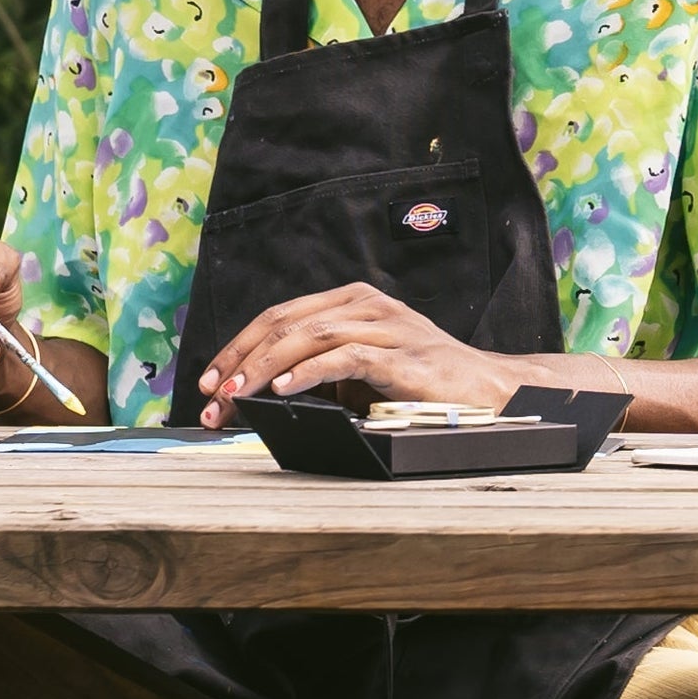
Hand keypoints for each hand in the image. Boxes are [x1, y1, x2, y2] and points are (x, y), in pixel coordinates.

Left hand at [189, 282, 534, 420]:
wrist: (488, 392)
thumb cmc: (423, 385)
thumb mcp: (363, 371)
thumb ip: (321, 368)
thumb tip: (261, 392)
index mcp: (355, 301)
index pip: (281, 316)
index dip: (238, 346)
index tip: (209, 380)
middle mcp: (368, 305)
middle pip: (286, 323)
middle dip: (240, 361)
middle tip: (211, 396)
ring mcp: (388, 327)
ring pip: (309, 337)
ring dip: (264, 370)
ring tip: (237, 397)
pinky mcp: (404, 357)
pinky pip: (347, 358)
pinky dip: (309, 372)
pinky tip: (283, 390)